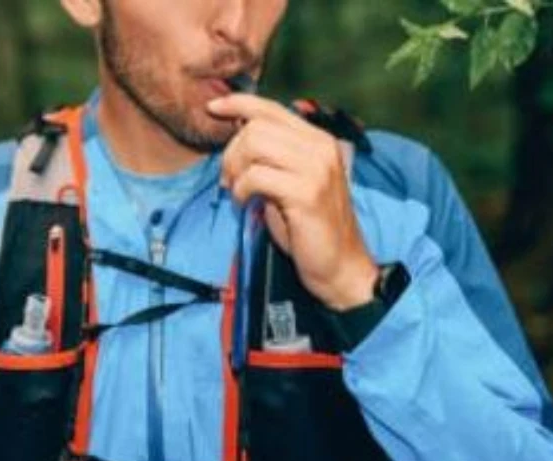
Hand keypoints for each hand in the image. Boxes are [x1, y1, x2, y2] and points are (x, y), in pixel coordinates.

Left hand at [207, 94, 377, 310]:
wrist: (339, 265)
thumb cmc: (309, 227)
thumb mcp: (291, 181)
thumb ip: (273, 155)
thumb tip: (240, 129)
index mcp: (318, 140)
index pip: (272, 108)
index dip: (238, 103)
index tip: (213, 107)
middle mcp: (321, 148)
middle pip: (257, 126)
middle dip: (231, 151)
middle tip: (228, 180)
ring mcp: (316, 169)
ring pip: (255, 145)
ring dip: (234, 169)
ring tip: (236, 192)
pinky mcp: (306, 193)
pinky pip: (256, 176)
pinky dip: (241, 190)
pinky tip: (246, 204)